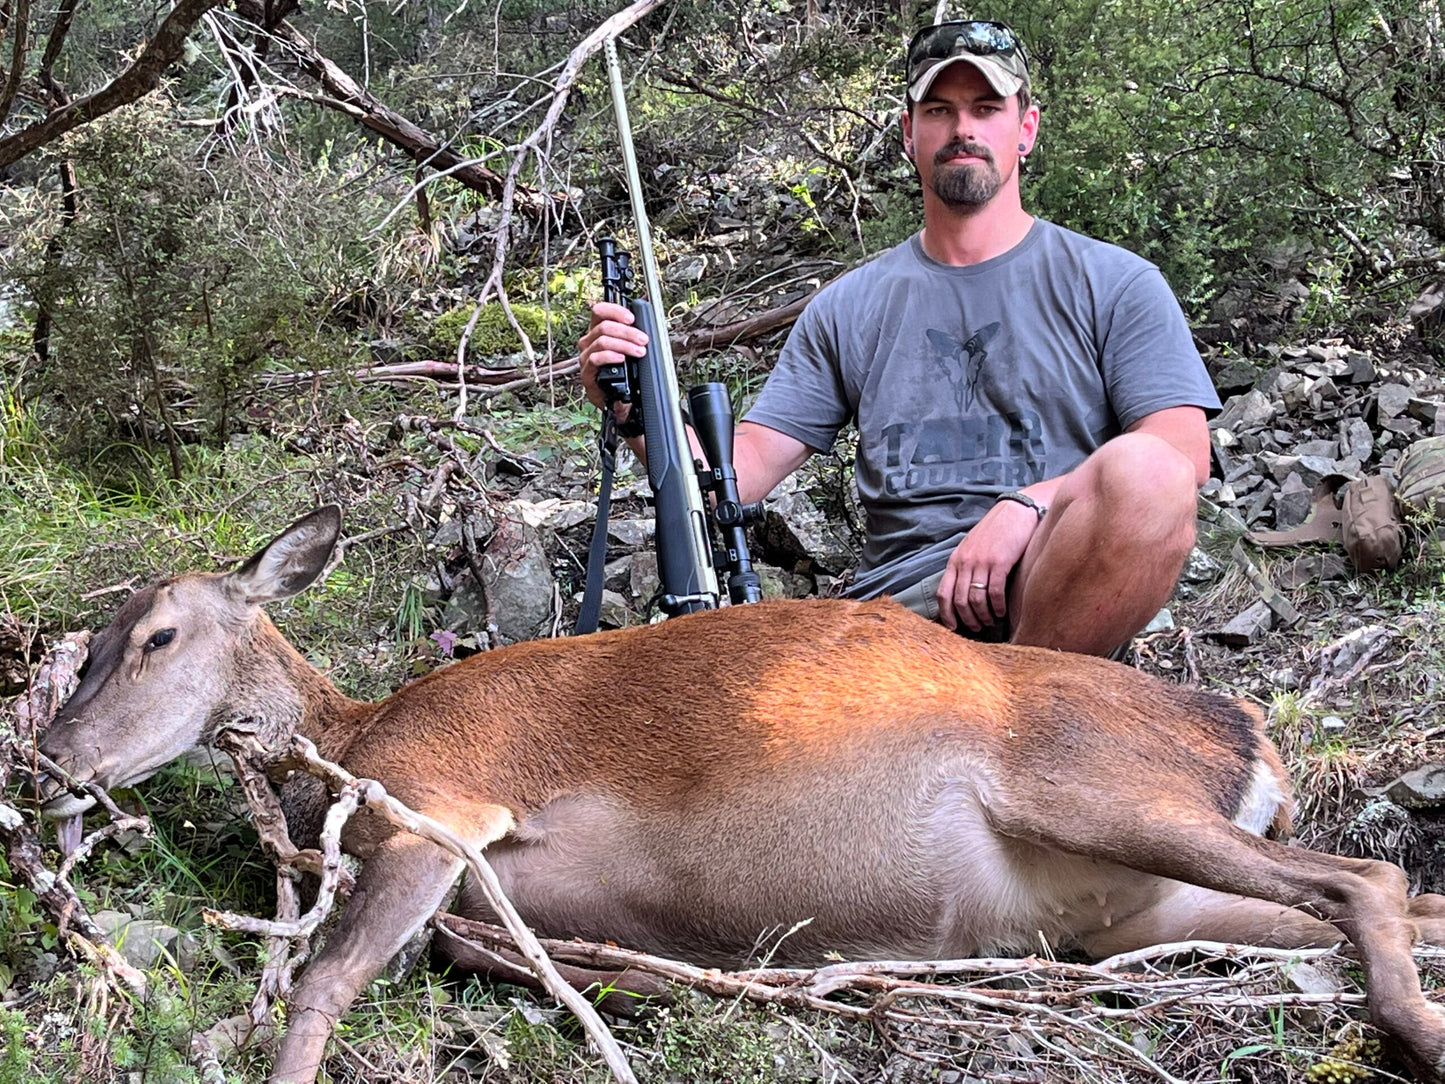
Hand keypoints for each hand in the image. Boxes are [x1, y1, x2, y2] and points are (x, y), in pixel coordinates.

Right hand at [577, 301, 647, 413]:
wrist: (615, 399)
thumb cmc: (622, 372)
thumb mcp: (629, 350)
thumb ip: (633, 336)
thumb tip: (647, 325)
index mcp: (598, 331)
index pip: (599, 311)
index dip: (615, 310)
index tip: (631, 318)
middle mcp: (589, 341)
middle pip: (604, 326)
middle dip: (627, 332)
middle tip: (643, 340)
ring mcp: (586, 356)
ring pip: (602, 341)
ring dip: (624, 344)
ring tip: (639, 351)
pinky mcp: (587, 372)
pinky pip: (595, 358)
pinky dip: (610, 356)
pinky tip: (622, 358)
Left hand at [937, 500, 1039, 632]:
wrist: (1015, 511)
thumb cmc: (995, 531)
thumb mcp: (972, 547)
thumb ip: (965, 566)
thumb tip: (962, 592)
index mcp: (955, 560)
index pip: (943, 593)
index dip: (946, 614)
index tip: (953, 627)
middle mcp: (965, 562)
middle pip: (959, 600)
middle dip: (968, 619)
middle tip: (977, 628)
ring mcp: (981, 562)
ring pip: (976, 599)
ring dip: (983, 616)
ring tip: (990, 622)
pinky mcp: (999, 562)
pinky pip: (995, 592)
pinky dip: (997, 606)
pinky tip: (1001, 612)